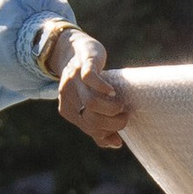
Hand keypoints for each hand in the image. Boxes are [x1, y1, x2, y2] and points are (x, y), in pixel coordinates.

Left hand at [50, 33, 126, 147]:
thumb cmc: (86, 81)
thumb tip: (116, 144)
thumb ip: (99, 124)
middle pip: (91, 119)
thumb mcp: (89, 103)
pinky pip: (89, 77)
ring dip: (110, 108)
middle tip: (124, 116)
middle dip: (112, 122)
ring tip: (121, 105)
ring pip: (91, 103)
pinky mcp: (84, 63)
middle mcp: (69, 96)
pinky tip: (112, 91)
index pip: (90, 129)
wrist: (71, 49)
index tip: (121, 124)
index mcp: (68, 109)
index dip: (108, 131)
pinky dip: (103, 87)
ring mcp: (75, 79)